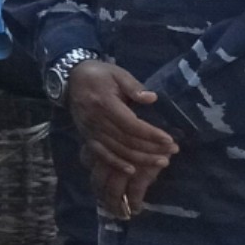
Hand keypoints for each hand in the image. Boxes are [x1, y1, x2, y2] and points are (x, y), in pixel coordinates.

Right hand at [66, 61, 176, 218]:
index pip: (131, 124)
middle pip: (126, 140)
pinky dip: (116, 164)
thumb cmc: (99, 75)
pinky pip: (101, 154)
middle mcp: (96, 120)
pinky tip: (131, 171)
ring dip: (140, 159)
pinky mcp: (86, 136)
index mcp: (104, 103)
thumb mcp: (117, 74)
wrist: (71, 78)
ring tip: (161, 162)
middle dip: (151, 149)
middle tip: (172, 152)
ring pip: (117, 150)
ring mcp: (90, 130)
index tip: (169, 140)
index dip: (150, 134)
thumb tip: (152, 98)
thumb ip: (134, 86)